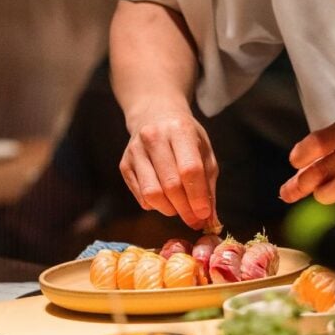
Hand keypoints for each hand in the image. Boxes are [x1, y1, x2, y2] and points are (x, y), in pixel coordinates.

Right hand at [120, 109, 219, 228]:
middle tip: (195, 220)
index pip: (189, 169)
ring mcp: (135, 151)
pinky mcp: (124, 164)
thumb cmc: (185, 136)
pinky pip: (141, 196)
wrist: (155, 114)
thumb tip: (209, 219)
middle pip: (170, 185)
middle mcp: (154, 137)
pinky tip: (165, 199)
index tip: (204, 214)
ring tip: (180, 209)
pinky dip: (156, 205)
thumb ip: (208, 185)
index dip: (198, 196)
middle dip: (185, 209)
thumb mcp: (204, 152)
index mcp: (179, 130)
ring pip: (152, 193)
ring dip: (169, 209)